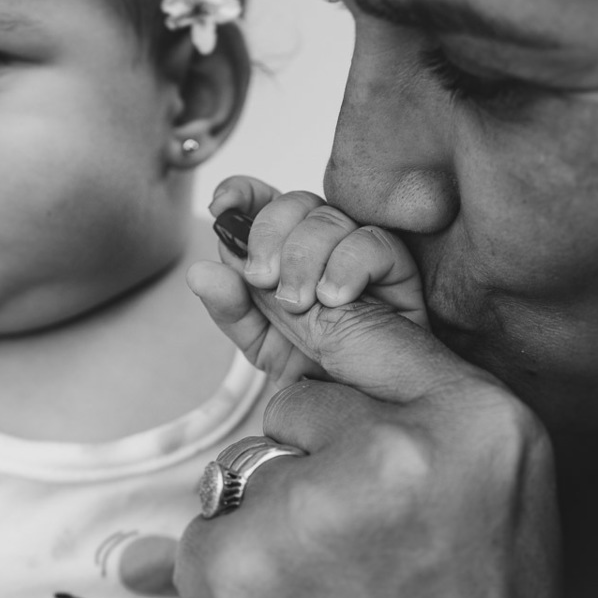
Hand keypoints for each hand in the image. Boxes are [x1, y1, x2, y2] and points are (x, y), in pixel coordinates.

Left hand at [176, 245, 582, 597]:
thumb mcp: (498, 508)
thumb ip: (428, 413)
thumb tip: (326, 324)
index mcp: (483, 426)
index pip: (368, 330)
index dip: (334, 357)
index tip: (295, 330)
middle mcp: (399, 451)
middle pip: (293, 403)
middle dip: (309, 465)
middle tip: (364, 555)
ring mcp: (309, 510)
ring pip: (244, 471)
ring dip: (269, 530)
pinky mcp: (233, 570)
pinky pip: (204, 534)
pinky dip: (230, 581)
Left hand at [191, 175, 426, 386]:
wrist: (358, 405)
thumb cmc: (316, 371)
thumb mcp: (261, 343)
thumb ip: (231, 308)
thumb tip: (200, 272)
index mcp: (286, 253)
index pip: (263, 202)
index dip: (242, 193)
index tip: (224, 207)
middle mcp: (323, 244)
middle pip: (295, 202)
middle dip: (269, 234)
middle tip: (263, 279)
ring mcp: (360, 251)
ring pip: (329, 217)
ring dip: (304, 258)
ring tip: (302, 305)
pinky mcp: (398, 267)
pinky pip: (372, 241)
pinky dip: (347, 266)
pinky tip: (336, 299)